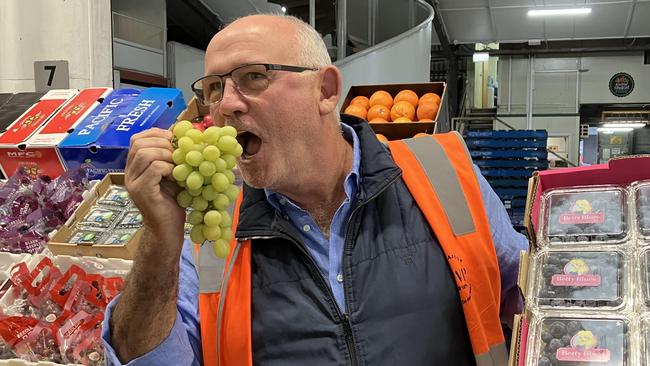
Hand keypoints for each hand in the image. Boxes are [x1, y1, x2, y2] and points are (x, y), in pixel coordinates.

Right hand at [125, 128, 184, 252]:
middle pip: (138, 143)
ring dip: (166, 155)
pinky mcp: (141, 191)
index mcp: (135, 166)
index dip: (155, 133)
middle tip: (178, 154)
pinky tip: (177, 177)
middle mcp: (129, 173)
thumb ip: (170, 156)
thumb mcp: (172, 173)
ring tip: (178, 166)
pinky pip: (154, 168)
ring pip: (145, 154)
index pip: (137, 139)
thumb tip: (182, 135)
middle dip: (162, 143)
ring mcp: (133, 182)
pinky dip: (169, 168)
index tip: (173, 138)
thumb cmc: (173, 201)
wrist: (167, 229)